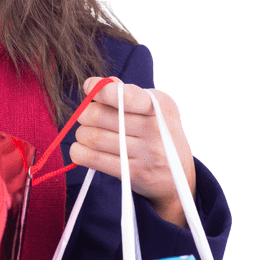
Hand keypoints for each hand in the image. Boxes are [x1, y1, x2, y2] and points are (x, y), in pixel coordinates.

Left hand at [70, 78, 195, 226]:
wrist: (180, 174)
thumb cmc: (161, 133)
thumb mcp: (157, 108)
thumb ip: (128, 93)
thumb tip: (99, 84)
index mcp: (159, 105)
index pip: (123, 95)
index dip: (100, 90)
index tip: (89, 87)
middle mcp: (154, 128)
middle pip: (99, 116)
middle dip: (85, 113)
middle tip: (86, 115)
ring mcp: (144, 153)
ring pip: (93, 137)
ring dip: (81, 134)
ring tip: (86, 133)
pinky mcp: (132, 172)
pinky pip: (93, 159)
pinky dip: (79, 152)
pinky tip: (82, 148)